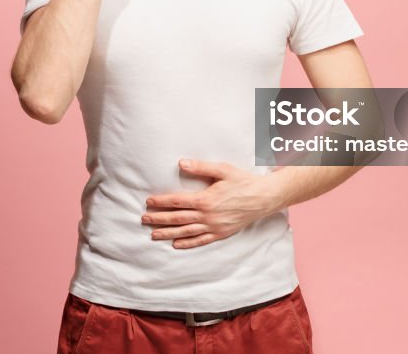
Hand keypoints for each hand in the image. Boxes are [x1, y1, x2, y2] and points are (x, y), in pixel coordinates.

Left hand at [141, 159, 281, 249]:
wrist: (263, 198)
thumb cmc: (243, 181)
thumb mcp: (222, 170)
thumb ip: (200, 167)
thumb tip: (180, 163)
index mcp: (205, 199)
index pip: (177, 202)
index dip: (161, 202)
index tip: (148, 202)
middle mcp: (207, 216)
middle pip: (177, 218)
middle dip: (159, 219)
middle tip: (144, 220)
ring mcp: (214, 227)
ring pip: (186, 232)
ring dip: (168, 233)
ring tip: (153, 235)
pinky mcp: (221, 233)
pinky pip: (200, 240)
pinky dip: (187, 243)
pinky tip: (176, 244)